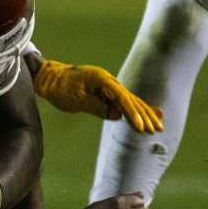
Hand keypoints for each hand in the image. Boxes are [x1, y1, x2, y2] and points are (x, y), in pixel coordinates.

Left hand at [33, 58, 164, 131]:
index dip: (132, 113)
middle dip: (145, 115)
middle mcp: (108, 80)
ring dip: (144, 114)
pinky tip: (151, 114)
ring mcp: (108, 85)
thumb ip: (98, 107)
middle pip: (130, 99)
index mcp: (101, 79)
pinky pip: (124, 102)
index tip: (140, 127)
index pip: (121, 98)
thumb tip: (117, 115)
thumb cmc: (60, 88)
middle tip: (157, 130)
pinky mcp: (106, 92)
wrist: (48, 77)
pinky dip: (136, 110)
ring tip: (159, 127)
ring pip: (130, 101)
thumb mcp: (76, 100)